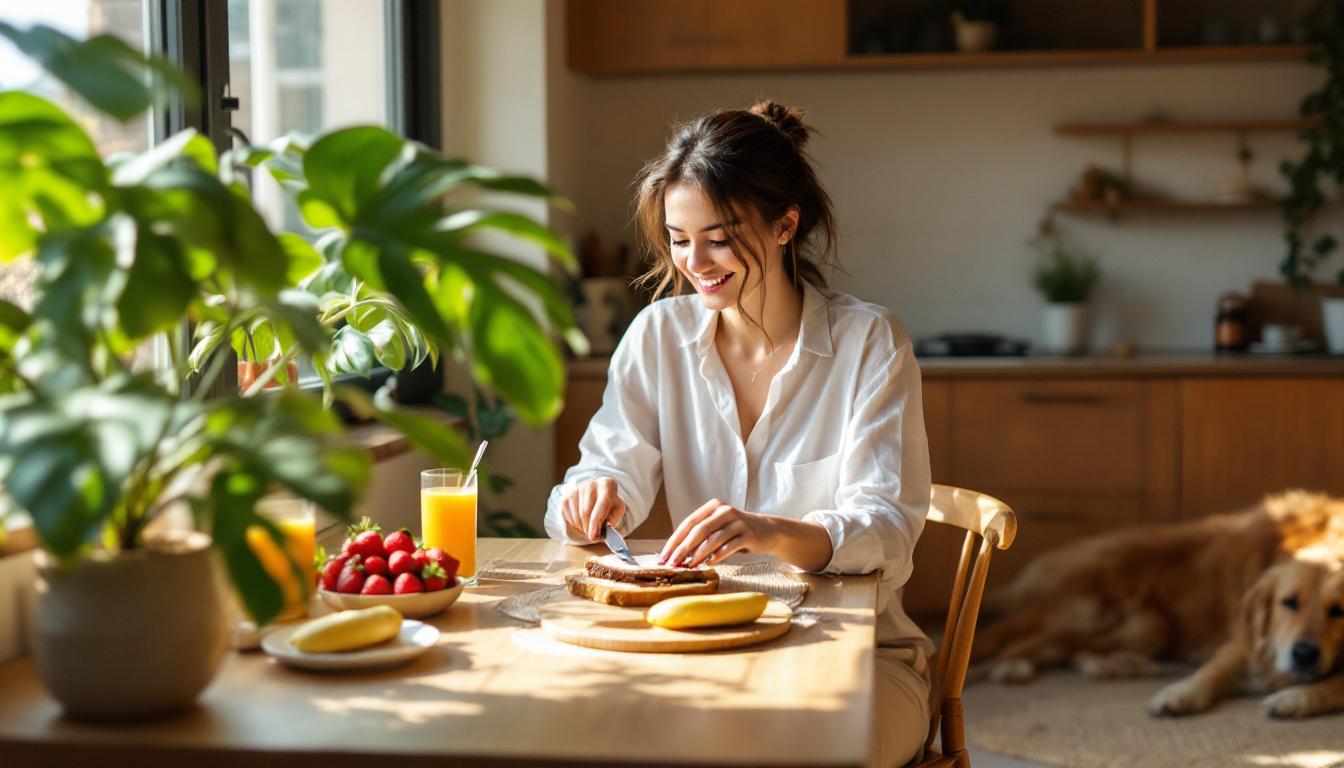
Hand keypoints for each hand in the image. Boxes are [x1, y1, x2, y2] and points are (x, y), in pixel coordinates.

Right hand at [559, 477, 627, 541]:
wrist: (597, 493)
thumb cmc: (609, 503)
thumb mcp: (618, 509)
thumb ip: (615, 517)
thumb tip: (606, 525)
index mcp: (607, 485)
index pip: (600, 505)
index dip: (595, 522)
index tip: (593, 535)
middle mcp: (591, 484)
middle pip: (586, 512)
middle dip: (589, 528)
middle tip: (593, 535)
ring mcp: (576, 489)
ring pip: (577, 516)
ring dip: (582, 527)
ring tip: (589, 527)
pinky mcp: (567, 496)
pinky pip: (569, 516)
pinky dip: (575, 524)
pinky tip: (582, 522)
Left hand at [659, 499, 773, 567]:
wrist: (767, 531)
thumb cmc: (736, 532)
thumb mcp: (717, 528)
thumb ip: (700, 537)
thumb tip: (677, 556)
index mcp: (712, 507)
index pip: (688, 523)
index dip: (674, 540)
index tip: (664, 556)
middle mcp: (724, 511)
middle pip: (699, 530)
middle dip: (683, 549)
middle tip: (673, 563)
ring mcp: (737, 521)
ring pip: (713, 539)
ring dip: (699, 555)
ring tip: (689, 566)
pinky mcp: (748, 533)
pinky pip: (729, 546)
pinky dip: (717, 556)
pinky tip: (709, 564)